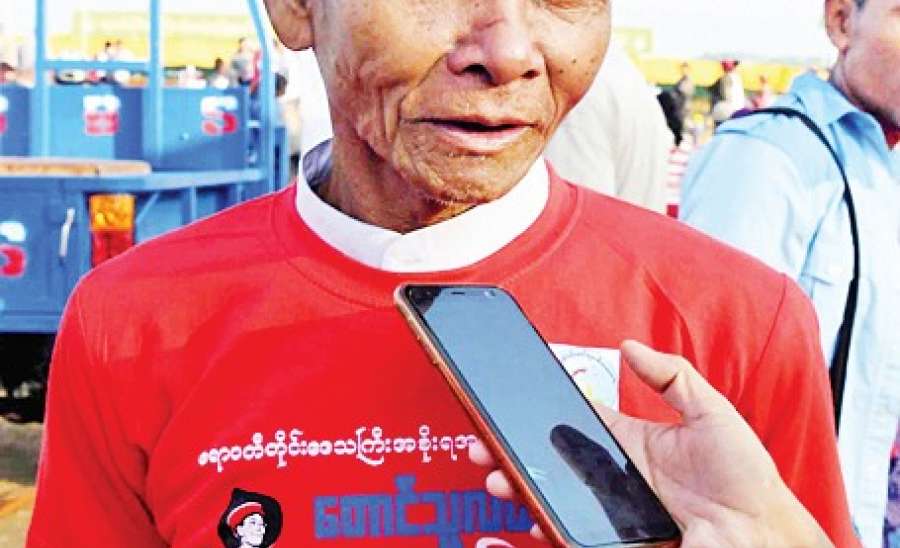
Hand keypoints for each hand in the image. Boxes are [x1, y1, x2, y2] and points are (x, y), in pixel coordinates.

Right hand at [470, 340, 832, 547]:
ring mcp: (611, 510)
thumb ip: (672, 377)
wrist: (763, 533)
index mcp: (630, 441)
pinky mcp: (613, 538)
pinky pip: (569, 534)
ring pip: (552, 497)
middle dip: (513, 450)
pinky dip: (540, 530)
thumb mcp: (711, 413)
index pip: (575, 419)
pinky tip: (517, 525)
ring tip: (496, 476)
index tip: (510, 395)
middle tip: (485, 441)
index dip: (541, 409)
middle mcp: (613, 476)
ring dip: (518, 486)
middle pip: (551, 461)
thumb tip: (630, 345)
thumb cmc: (746, 477)